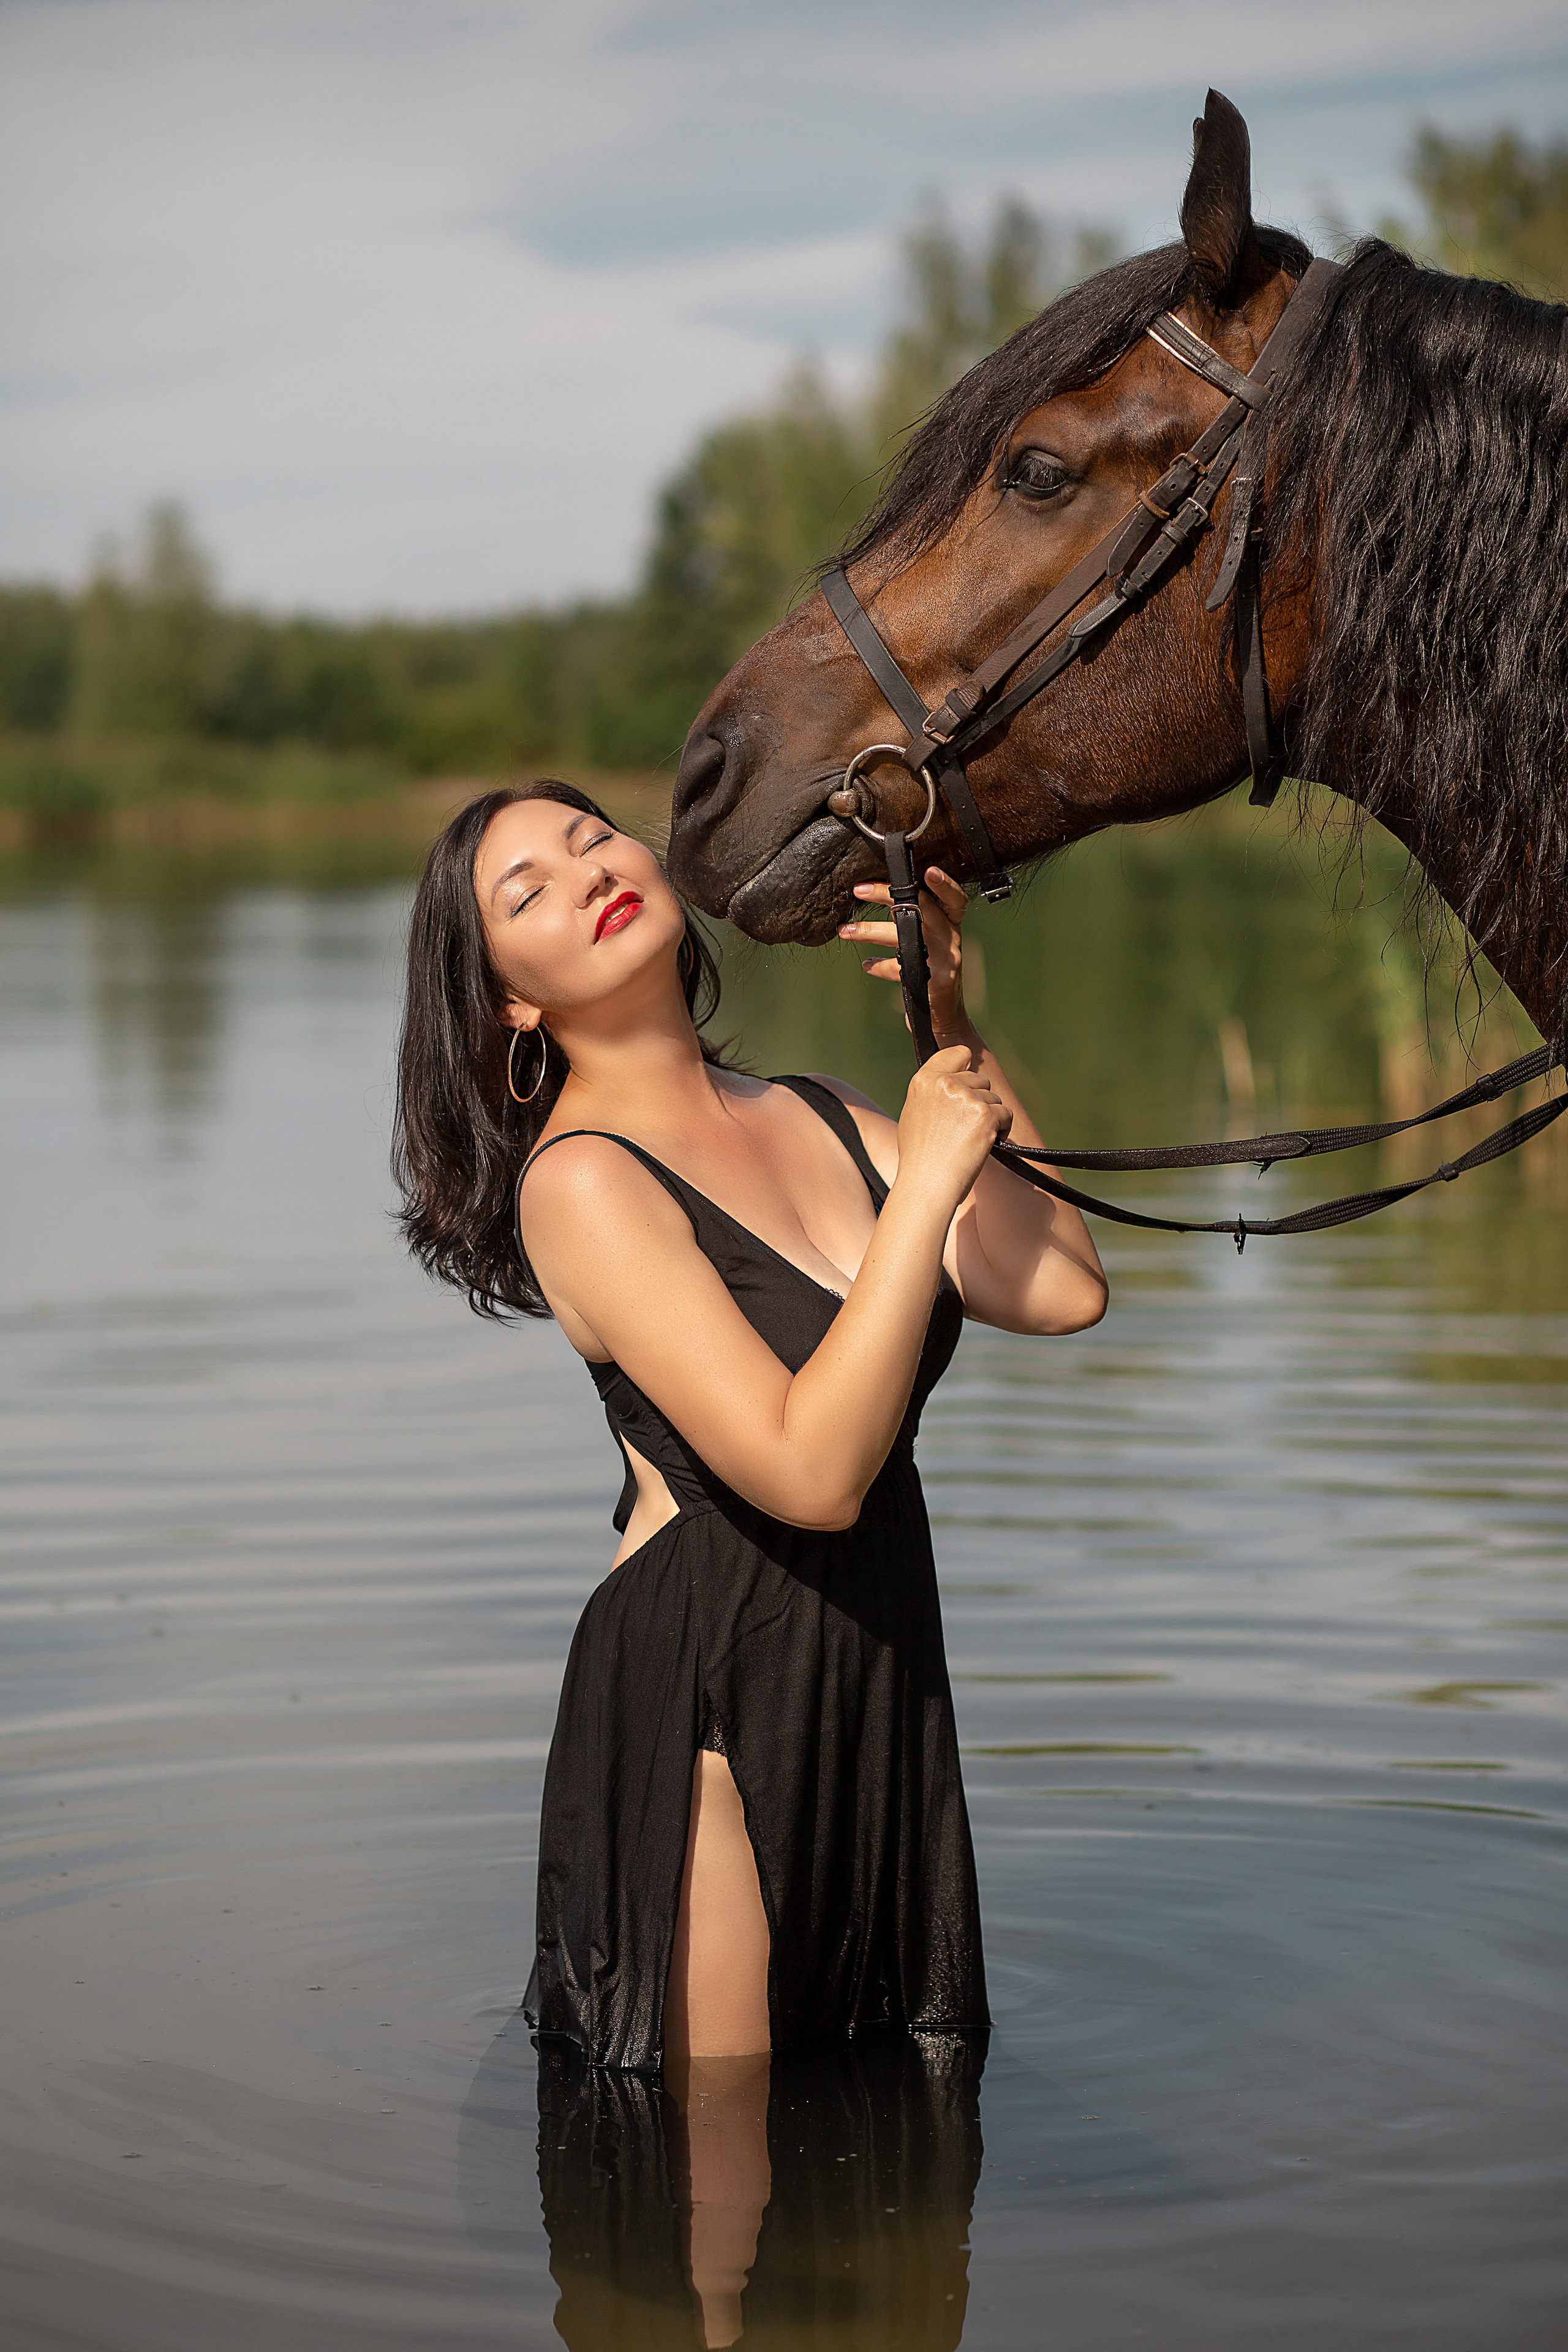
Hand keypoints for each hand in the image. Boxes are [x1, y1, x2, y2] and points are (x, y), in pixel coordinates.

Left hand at [838, 866, 971, 1044]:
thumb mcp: (930, 942)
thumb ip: (915, 921)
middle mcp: (952, 938)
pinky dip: (880, 966)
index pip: (955, 898)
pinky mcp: (935, 981)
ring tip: (844, 931)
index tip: (927, 869)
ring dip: (870, 931)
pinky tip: (867, 964)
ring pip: (905, 936)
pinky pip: (902, 970)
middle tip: (858, 890)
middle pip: (921, 908)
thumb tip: (878, 893)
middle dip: (887, 895)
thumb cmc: (932, 971)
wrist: (944, 1016)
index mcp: (951, 924)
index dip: (945, 883)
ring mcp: (946, 960)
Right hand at [895, 1045, 1012, 1205]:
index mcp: (924, 1080)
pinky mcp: (985, 1114)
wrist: (927, 1184)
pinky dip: (1002, 1129)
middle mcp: (944, 1083)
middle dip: (978, 1099)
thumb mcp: (914, 1112)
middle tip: (963, 1128)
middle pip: (979, 1078)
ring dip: (990, 1116)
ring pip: (993, 1098)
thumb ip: (932, 1090)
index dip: (966, 1065)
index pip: (957, 1053)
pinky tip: (986, 1144)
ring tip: (970, 1140)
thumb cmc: (920, 1157)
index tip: (968, 1079)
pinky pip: (1005, 1114)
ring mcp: (966, 1097)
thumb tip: (953, 1076)